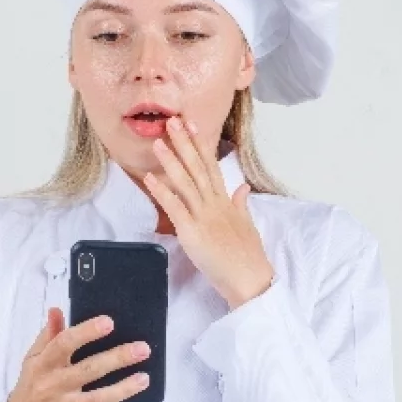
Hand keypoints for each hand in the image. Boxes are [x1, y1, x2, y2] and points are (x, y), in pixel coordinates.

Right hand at [7, 307, 151, 401]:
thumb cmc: (32, 385)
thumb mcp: (34, 358)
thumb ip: (49, 335)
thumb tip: (57, 310)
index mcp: (43, 364)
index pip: (64, 344)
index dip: (87, 332)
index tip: (109, 322)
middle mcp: (52, 386)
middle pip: (87, 370)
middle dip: (117, 359)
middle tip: (143, 349)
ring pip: (96, 399)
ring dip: (123, 389)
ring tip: (145, 378)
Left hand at [144, 115, 274, 308]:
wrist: (251, 279)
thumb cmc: (248, 256)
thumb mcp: (247, 225)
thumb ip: (240, 204)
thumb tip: (241, 187)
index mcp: (226, 202)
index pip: (212, 167)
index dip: (201, 145)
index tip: (192, 126)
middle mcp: (215, 204)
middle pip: (198, 168)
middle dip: (184, 144)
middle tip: (172, 121)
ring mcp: (204, 216)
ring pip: (186, 183)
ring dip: (171, 162)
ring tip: (158, 143)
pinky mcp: (193, 232)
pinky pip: (176, 208)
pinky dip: (162, 192)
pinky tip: (150, 179)